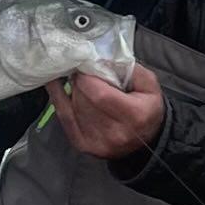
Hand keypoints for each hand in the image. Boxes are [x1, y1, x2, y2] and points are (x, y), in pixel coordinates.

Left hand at [44, 63, 164, 159]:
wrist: (146, 140)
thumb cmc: (147, 108)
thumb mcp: (149, 84)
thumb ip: (128, 68)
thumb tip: (101, 59)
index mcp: (134, 116)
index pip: (100, 94)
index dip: (88, 77)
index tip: (87, 66)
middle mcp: (114, 133)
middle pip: (84, 100)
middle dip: (80, 82)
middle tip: (83, 72)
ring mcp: (96, 142)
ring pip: (72, 107)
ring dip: (73, 90)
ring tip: (80, 81)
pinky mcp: (82, 145)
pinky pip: (63, 117)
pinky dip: (58, 98)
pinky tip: (55, 83)